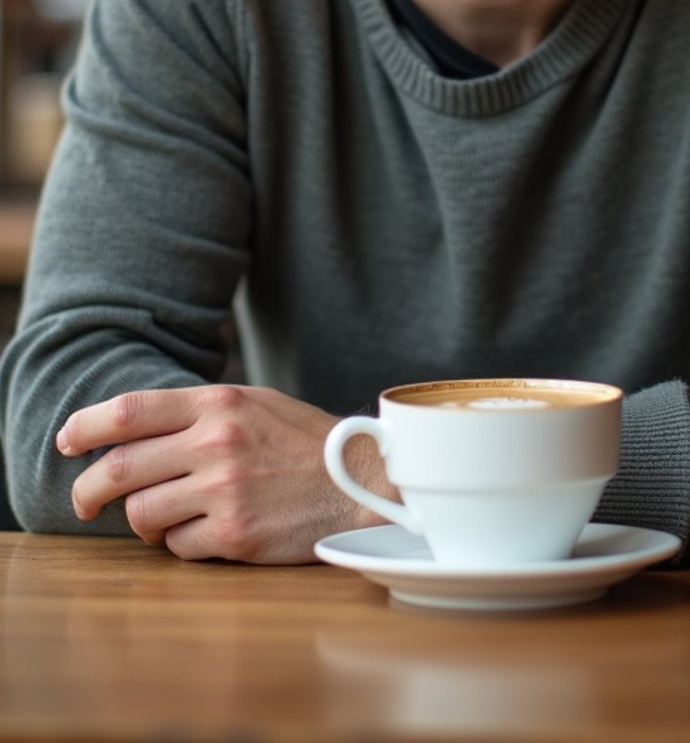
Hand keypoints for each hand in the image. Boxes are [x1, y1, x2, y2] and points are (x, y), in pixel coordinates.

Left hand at [56, 384, 398, 563]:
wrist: (361, 484)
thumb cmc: (304, 444)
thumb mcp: (255, 405)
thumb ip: (200, 413)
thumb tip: (134, 430)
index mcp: (219, 403)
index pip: (129, 411)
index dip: (85, 427)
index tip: (67, 442)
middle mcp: (217, 443)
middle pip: (119, 469)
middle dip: (89, 491)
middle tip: (84, 504)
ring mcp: (226, 491)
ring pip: (143, 513)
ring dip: (144, 522)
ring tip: (165, 519)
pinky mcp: (236, 535)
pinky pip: (179, 547)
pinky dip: (182, 544)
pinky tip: (209, 533)